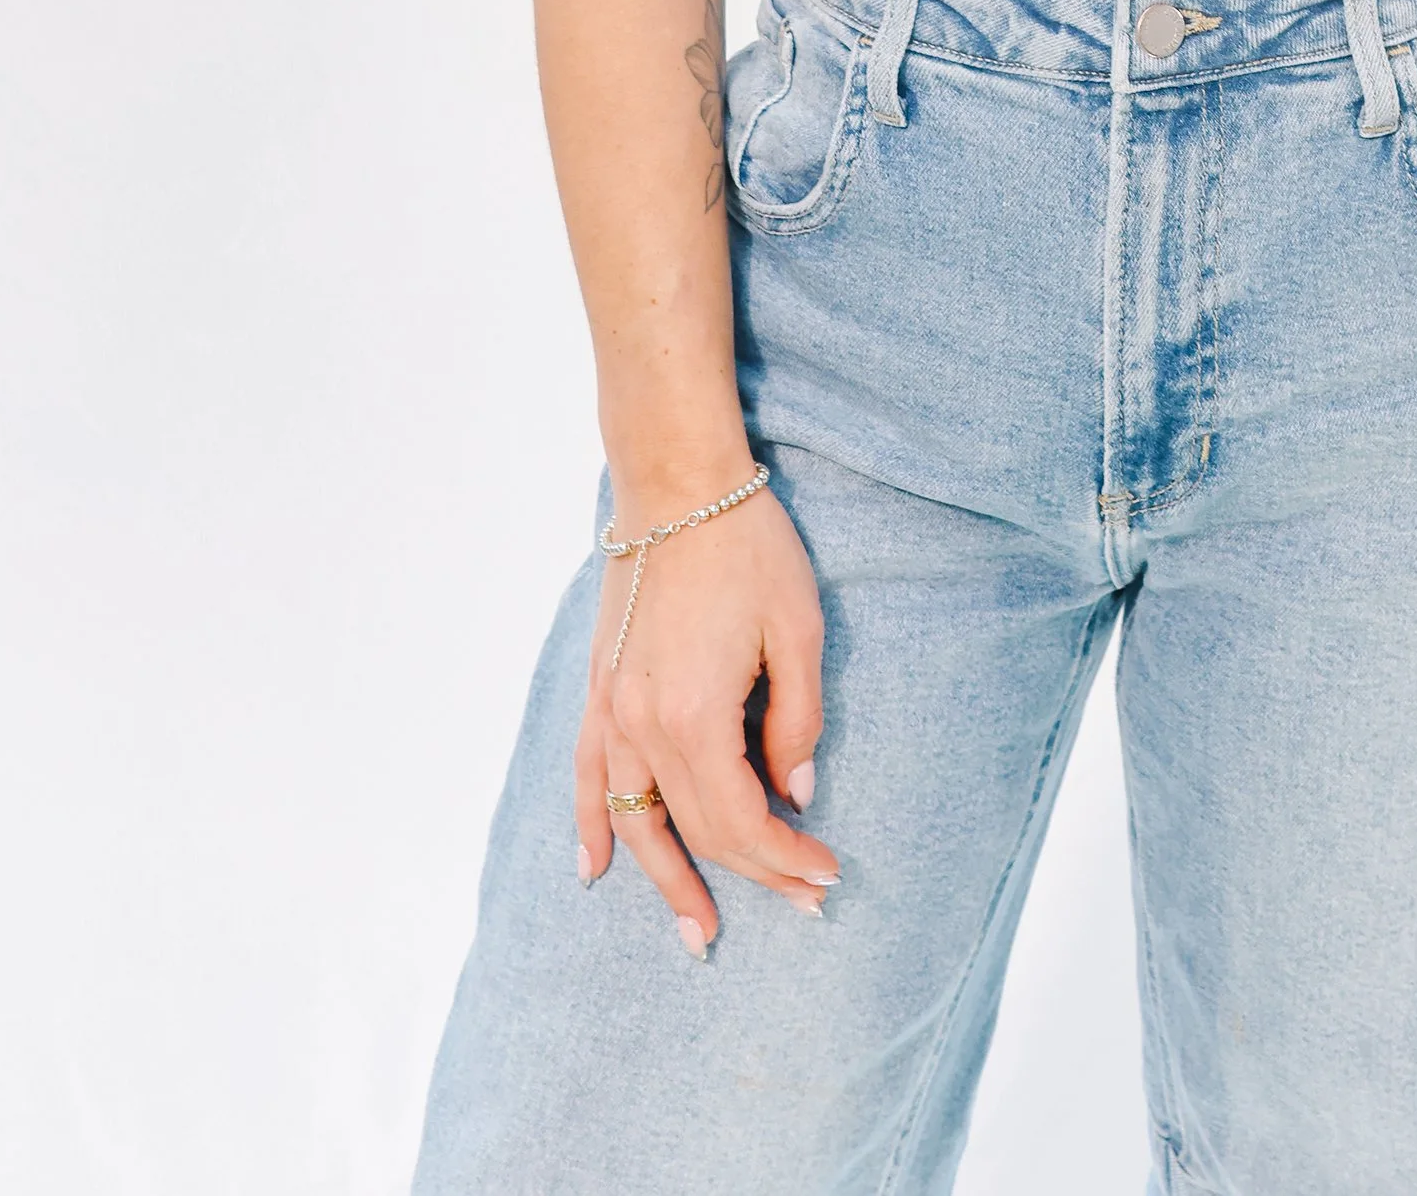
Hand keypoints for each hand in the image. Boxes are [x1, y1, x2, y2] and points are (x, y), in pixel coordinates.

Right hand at [575, 481, 840, 948]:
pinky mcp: (599, 688)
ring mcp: (611, 709)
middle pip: (695, 828)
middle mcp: (641, 726)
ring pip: (637, 821)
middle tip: (803, 903)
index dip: (785, 859)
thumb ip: (797, 720)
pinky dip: (592, 826)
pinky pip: (588, 776)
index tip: (828, 876)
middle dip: (753, 874)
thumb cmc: (748, 547)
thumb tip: (793, 792)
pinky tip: (594, 869)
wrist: (677, 483)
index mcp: (695, 716)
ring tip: (699, 933)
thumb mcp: (797, 630)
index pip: (739, 821)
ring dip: (668, 881)